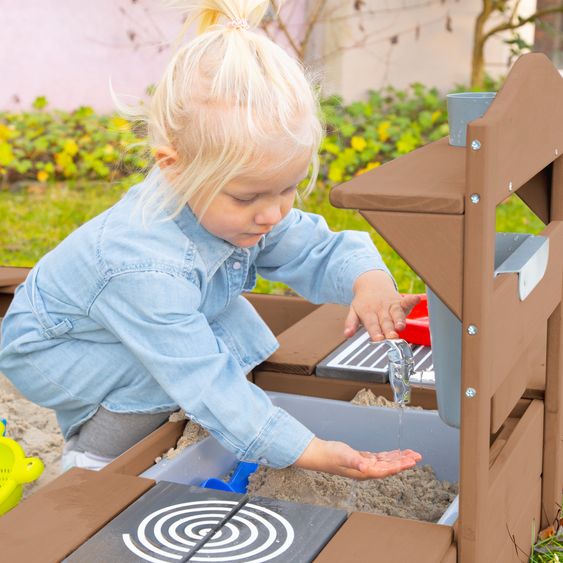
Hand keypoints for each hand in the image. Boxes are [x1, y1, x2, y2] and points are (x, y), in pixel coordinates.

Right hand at [294, 437, 421, 479]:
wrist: (320, 454)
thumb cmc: (330, 456)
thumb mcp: (343, 456)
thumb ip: (354, 460)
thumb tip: (365, 465)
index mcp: (365, 471)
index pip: (387, 469)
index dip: (400, 465)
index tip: (411, 461)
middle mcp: (367, 470)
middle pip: (390, 466)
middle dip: (404, 461)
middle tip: (417, 456)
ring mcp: (365, 464)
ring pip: (387, 462)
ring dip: (399, 458)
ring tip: (411, 454)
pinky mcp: (362, 459)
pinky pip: (380, 458)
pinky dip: (389, 455)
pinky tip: (394, 453)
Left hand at [345, 270, 420, 341]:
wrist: (371, 283)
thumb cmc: (363, 302)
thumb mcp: (354, 311)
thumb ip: (351, 323)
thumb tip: (347, 334)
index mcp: (368, 312)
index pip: (372, 324)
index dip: (375, 332)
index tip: (378, 339)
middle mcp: (380, 309)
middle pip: (385, 321)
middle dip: (389, 330)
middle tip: (392, 337)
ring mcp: (391, 305)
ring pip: (396, 313)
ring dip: (400, 319)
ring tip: (401, 326)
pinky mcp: (400, 302)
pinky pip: (406, 301)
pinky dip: (412, 300)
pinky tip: (416, 299)